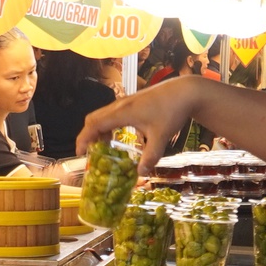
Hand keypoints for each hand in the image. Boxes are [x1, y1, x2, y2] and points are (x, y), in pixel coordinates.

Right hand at [76, 76, 208, 173]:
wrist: (185, 91)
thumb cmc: (172, 111)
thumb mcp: (161, 136)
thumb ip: (150, 156)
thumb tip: (141, 173)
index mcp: (122, 112)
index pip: (94, 125)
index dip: (84, 139)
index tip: (80, 153)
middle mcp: (120, 105)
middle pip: (93, 119)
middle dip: (88, 136)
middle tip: (90, 153)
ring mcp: (126, 102)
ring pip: (102, 115)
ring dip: (99, 131)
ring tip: (104, 148)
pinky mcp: (132, 102)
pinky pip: (112, 114)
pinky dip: (109, 126)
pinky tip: (119, 137)